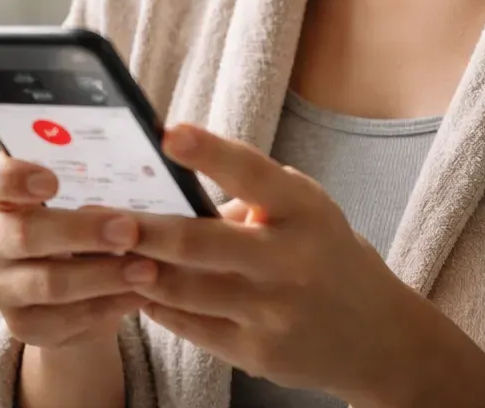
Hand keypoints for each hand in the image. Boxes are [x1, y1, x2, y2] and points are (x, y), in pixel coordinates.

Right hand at [0, 149, 153, 348]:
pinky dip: (106, 306)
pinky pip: (64, 319)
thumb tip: (150, 146)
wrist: (72, 285)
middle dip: (81, 232)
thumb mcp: (80, 191)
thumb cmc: (78, 217)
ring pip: (48, 283)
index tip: (52, 182)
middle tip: (129, 229)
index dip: (10, 178)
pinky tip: (136, 294)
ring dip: (103, 275)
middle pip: (23, 234)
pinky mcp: (21, 323)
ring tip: (145, 268)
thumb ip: (94, 171)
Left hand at [124, 124, 484, 407]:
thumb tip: (169, 183)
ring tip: (107, 253)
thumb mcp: (304, 210)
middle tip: (106, 218)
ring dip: (142, 272)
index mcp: (303, 209)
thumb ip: (249, 196)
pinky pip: (193, 327)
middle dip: (148, 231)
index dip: (208, 152)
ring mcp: (273, 311)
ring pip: (188, 290)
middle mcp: (291, 260)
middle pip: (203, 242)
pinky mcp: (257, 352)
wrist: (378, 336)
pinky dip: (159, 307)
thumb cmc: (324, 253)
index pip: (251, 172)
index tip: (167, 132)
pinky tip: (136, 290)